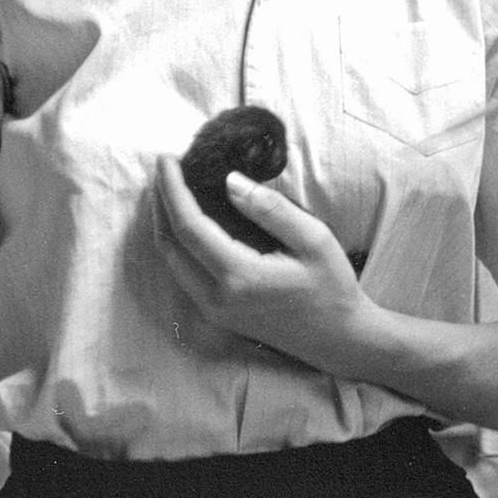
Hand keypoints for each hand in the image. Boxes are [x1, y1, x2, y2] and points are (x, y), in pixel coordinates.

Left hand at [153, 156, 372, 374]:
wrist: (336, 338)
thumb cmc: (331, 286)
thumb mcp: (313, 238)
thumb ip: (270, 209)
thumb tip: (230, 181)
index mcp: (239, 276)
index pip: (189, 227)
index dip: (173, 191)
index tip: (167, 159)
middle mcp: (216, 298)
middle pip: (169, 245)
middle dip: (161, 202)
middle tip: (165, 167)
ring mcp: (213, 311)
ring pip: (171, 261)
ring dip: (165, 222)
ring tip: (171, 188)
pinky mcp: (216, 314)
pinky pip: (183, 273)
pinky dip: (177, 242)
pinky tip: (186, 220)